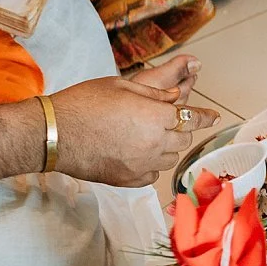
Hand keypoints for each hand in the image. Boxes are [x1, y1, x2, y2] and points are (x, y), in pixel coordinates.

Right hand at [50, 76, 218, 186]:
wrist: (53, 134)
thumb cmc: (82, 104)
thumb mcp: (120, 86)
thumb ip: (154, 92)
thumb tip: (174, 97)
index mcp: (156, 116)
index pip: (191, 117)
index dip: (204, 116)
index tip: (214, 117)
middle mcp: (156, 142)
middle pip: (183, 138)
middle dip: (180, 129)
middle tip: (168, 122)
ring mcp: (143, 163)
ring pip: (171, 157)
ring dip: (167, 147)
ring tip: (148, 137)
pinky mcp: (129, 179)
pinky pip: (153, 174)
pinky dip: (151, 164)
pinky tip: (138, 155)